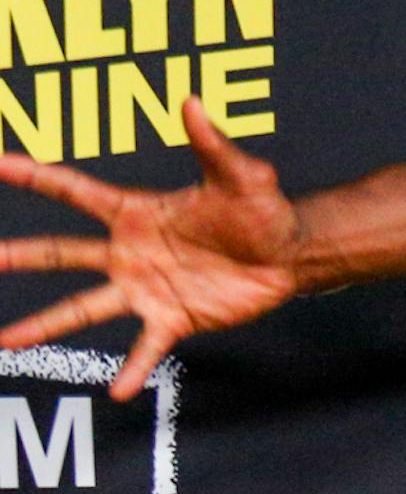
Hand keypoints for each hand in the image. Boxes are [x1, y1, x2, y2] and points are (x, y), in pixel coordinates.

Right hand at [0, 99, 302, 399]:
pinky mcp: (173, 318)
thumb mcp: (240, 177)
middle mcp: (130, 252)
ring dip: (43, 324)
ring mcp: (146, 288)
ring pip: (83, 308)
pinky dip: (133, 370)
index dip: (36, 177)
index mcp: (137, 213)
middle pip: (63, 253)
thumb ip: (212, 145)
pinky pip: (147, 348)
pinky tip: (117, 391)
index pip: (75, 192)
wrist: (289, 256)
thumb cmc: (263, 211)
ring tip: (4, 342)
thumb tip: (192, 102)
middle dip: (21, 256)